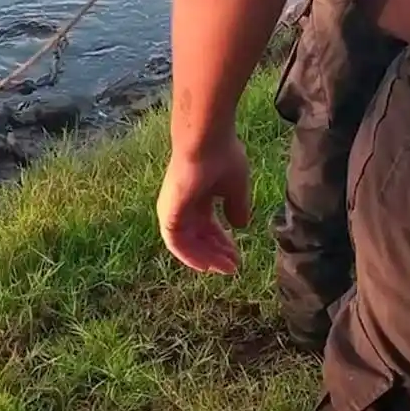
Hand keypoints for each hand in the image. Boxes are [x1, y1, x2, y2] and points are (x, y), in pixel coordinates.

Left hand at [156, 135, 252, 273]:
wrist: (206, 142)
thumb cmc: (222, 156)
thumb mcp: (235, 187)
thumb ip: (236, 207)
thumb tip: (241, 226)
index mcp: (197, 197)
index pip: (208, 226)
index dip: (222, 242)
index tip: (237, 256)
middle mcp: (183, 205)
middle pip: (198, 237)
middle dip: (216, 253)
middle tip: (233, 267)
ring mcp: (174, 210)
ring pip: (188, 243)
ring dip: (206, 257)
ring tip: (225, 268)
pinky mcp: (168, 213)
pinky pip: (176, 243)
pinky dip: (189, 256)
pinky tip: (206, 266)